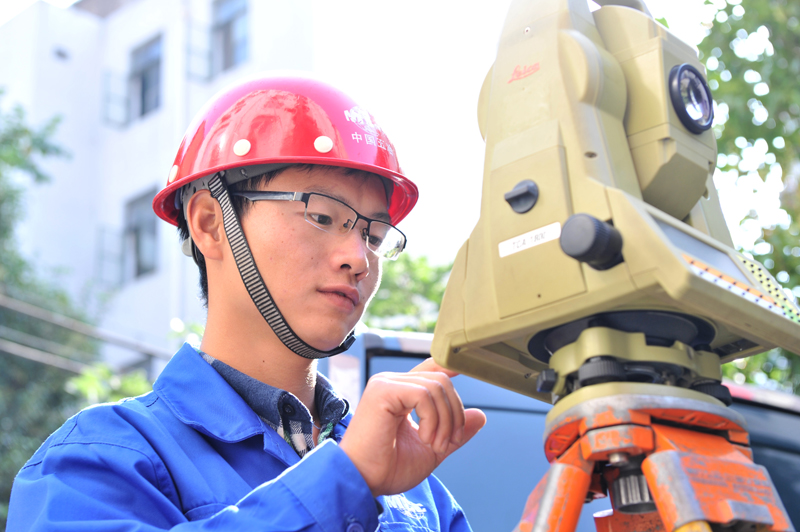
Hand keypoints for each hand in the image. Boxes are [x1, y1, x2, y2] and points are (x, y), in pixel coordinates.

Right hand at [339, 358, 485, 496]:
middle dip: (454, 414)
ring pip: (436, 387)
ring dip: (445, 421)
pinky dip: (433, 419)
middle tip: (445, 443)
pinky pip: (424, 394)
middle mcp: (392, 383)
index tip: (464, 370)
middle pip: (441, 381)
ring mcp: (386, 384)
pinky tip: (424, 437)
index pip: (429, 369)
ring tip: (435, 445)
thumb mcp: (432, 448)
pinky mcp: (383, 391)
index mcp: (400, 393)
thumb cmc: (388, 468)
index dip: (449, 366)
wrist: (363, 481)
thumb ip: (454, 431)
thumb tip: (480, 416)